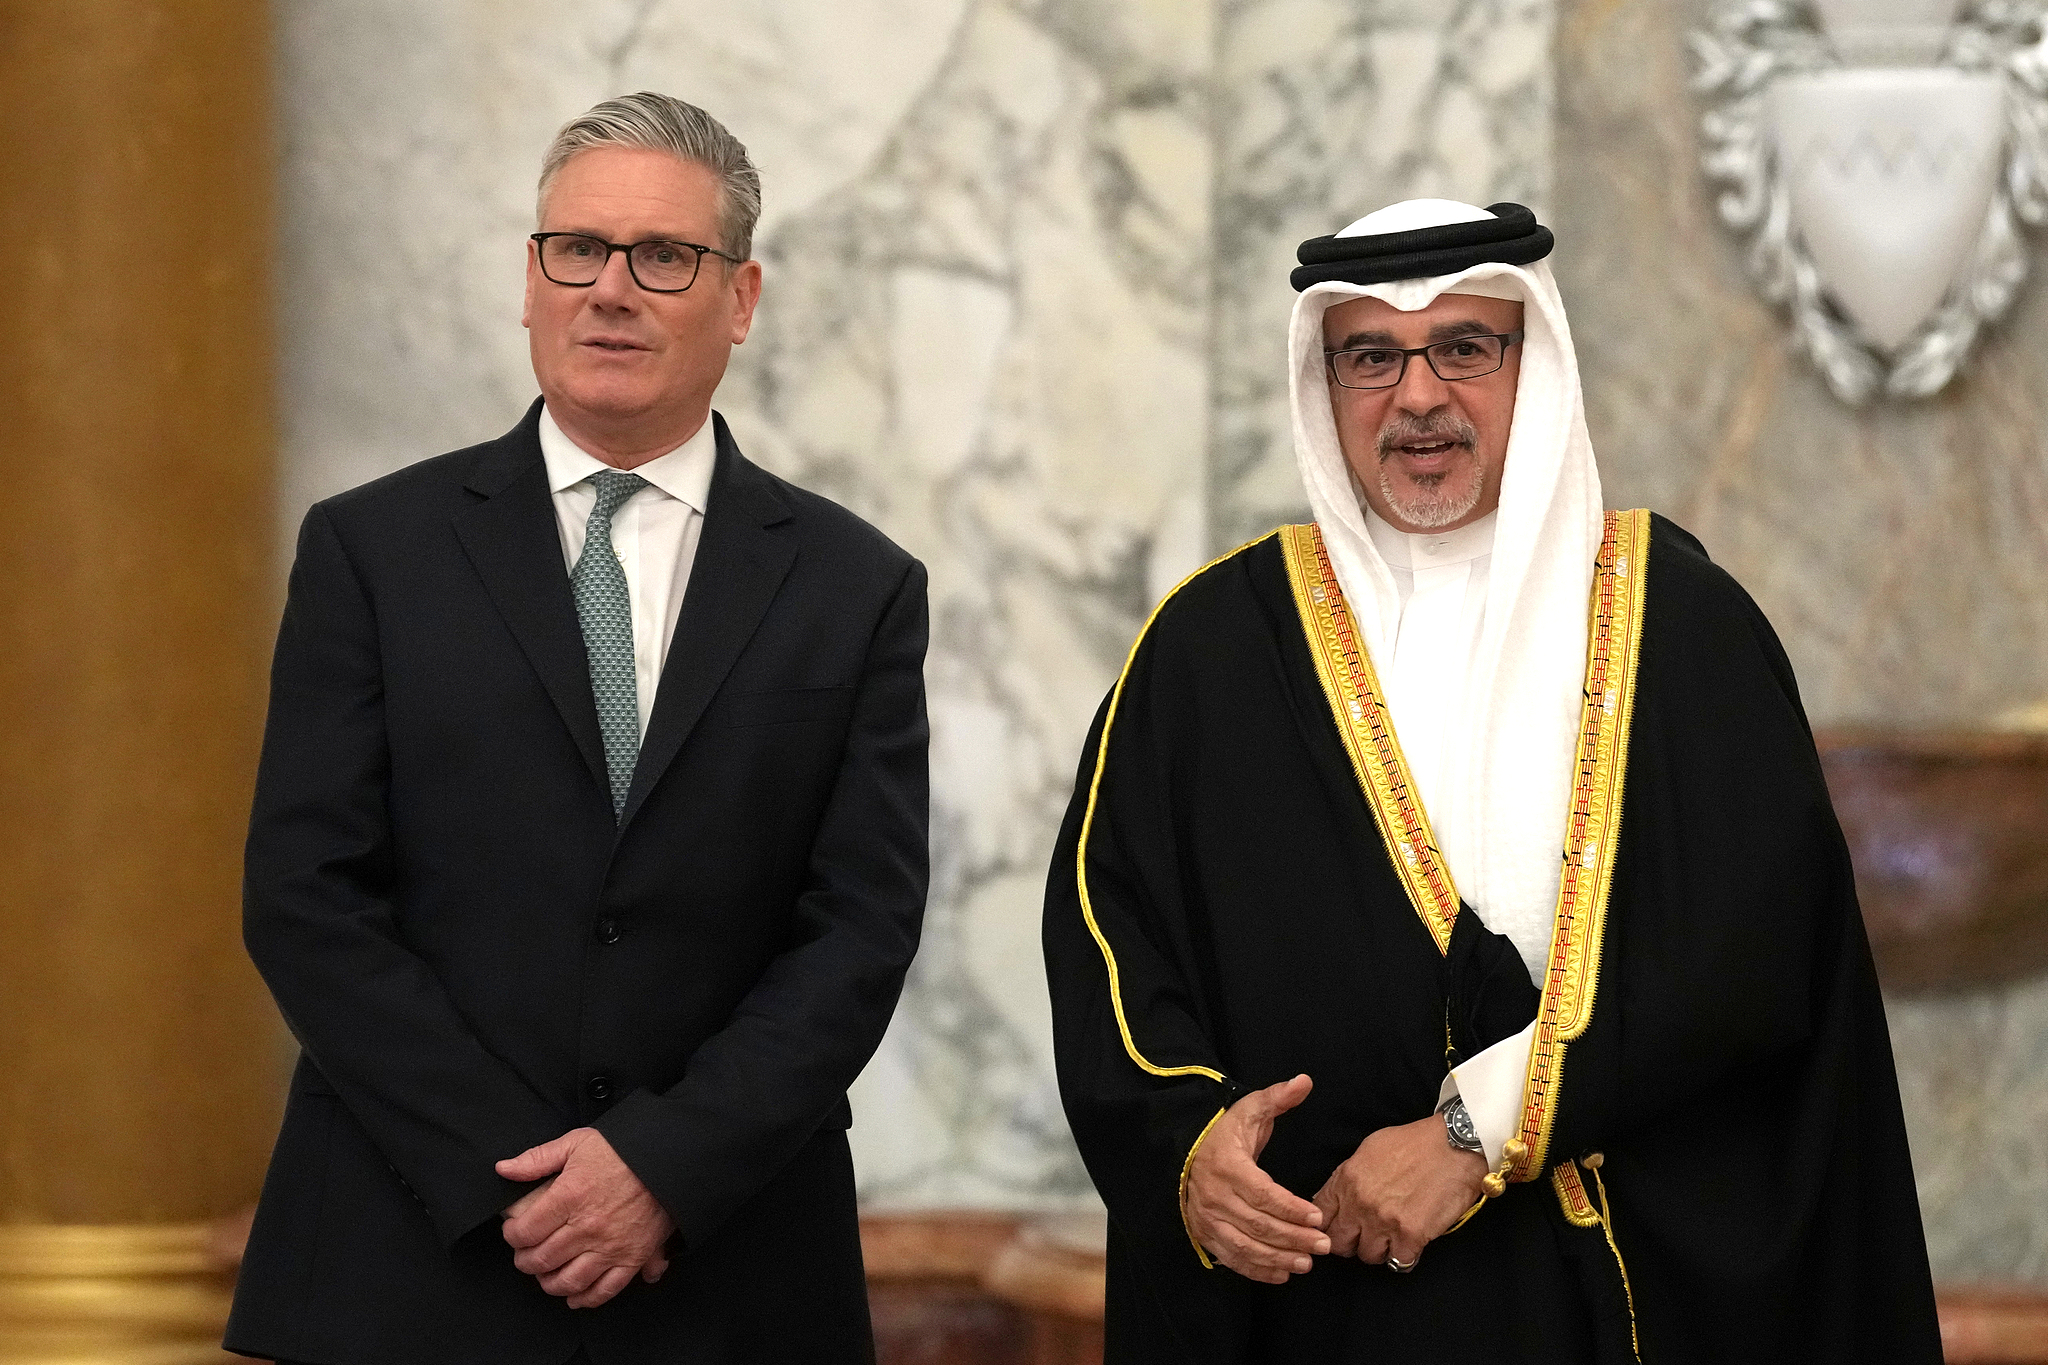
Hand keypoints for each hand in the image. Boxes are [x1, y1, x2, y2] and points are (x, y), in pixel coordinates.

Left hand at [497, 1128, 674, 1308]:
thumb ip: (537, 1158)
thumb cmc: (622, 1150)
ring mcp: (610, 1246)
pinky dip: (586, 1299)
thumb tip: (503, 1169)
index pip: (526, 1231)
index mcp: (570, 1196)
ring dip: (550, 1283)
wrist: (668, 1160)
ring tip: (546, 1275)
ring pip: (568, 1281)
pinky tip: (575, 1296)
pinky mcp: (632, 1258)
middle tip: (525, 1255)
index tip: (513, 1232)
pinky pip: (605, 1290)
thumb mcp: (577, 1143)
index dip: (512, 1236)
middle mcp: (587, 1227)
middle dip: (525, 1261)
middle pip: (542, 1260)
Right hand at [1182, 1075, 1329, 1283]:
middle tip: (1323, 1245)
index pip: (1262, 1193)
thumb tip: (1305, 1081)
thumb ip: (1277, 1098)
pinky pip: (1232, 1258)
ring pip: (1246, 1246)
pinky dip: (1257, 1270)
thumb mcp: (1248, 1111)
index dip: (1291, 1208)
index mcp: (1227, 1166)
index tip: (1317, 1217)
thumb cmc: (1224, 1134)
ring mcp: (1207, 1219)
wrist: (1186, 1154)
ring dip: (1278, 1258)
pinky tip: (1282, 1273)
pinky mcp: (1206, 1235)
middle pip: (1258, 1224)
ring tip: (1307, 1263)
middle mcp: (1214, 1196)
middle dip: (1294, 1237)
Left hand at [1311, 1113, 1486, 1269]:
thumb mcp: (1370, 1150)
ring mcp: (1384, 1221)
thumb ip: (1347, 1176)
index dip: (1327, 1226)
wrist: (1455, 1145)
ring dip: (1380, 1250)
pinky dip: (1405, 1256)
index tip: (1338, 1228)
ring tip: (1392, 1236)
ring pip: (1368, 1256)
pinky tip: (1411, 1242)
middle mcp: (1361, 1203)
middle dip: (1350, 1242)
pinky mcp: (1411, 1235)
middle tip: (1365, 1236)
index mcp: (1347, 1179)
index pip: (1320, 1216)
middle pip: (1338, 1243)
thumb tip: (1331, 1198)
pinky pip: (1399, 1262)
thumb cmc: (1415, 1144)